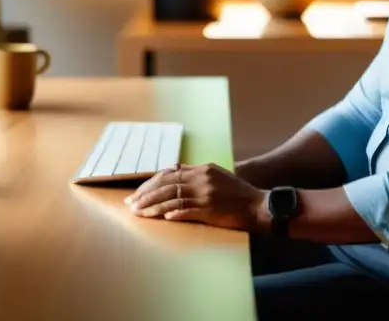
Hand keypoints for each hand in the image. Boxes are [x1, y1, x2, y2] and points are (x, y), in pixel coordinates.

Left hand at [123, 163, 268, 230]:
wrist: (257, 206)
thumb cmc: (237, 194)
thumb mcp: (218, 177)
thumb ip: (197, 176)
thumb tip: (174, 179)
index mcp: (203, 169)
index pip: (170, 173)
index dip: (151, 183)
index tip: (138, 193)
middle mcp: (202, 178)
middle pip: (167, 184)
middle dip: (146, 194)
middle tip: (131, 204)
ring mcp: (206, 193)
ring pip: (172, 198)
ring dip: (153, 206)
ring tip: (139, 213)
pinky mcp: (210, 209)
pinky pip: (186, 210)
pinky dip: (173, 213)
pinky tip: (162, 218)